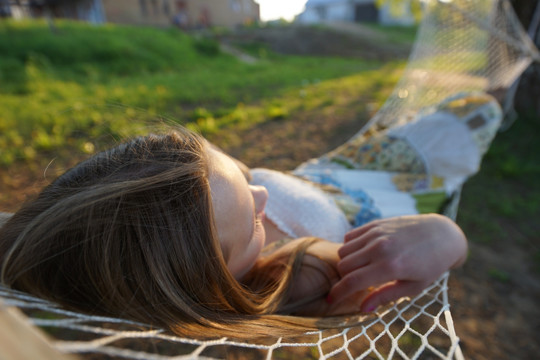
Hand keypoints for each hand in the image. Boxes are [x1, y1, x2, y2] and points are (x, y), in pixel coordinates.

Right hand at [327, 214, 466, 312]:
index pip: (352, 282)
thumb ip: (385, 297)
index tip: (331, 301)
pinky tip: (363, 254)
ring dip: (346, 262)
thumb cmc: (431, 265)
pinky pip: (349, 236)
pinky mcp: (375, 224)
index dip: (337, 294)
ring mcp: (376, 233)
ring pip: (343, 250)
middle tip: (354, 285)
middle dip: (344, 279)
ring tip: (361, 269)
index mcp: (390, 267)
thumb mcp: (413, 287)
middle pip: (343, 266)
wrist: (442, 235)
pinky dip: (350, 247)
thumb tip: (363, 309)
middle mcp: (380, 248)